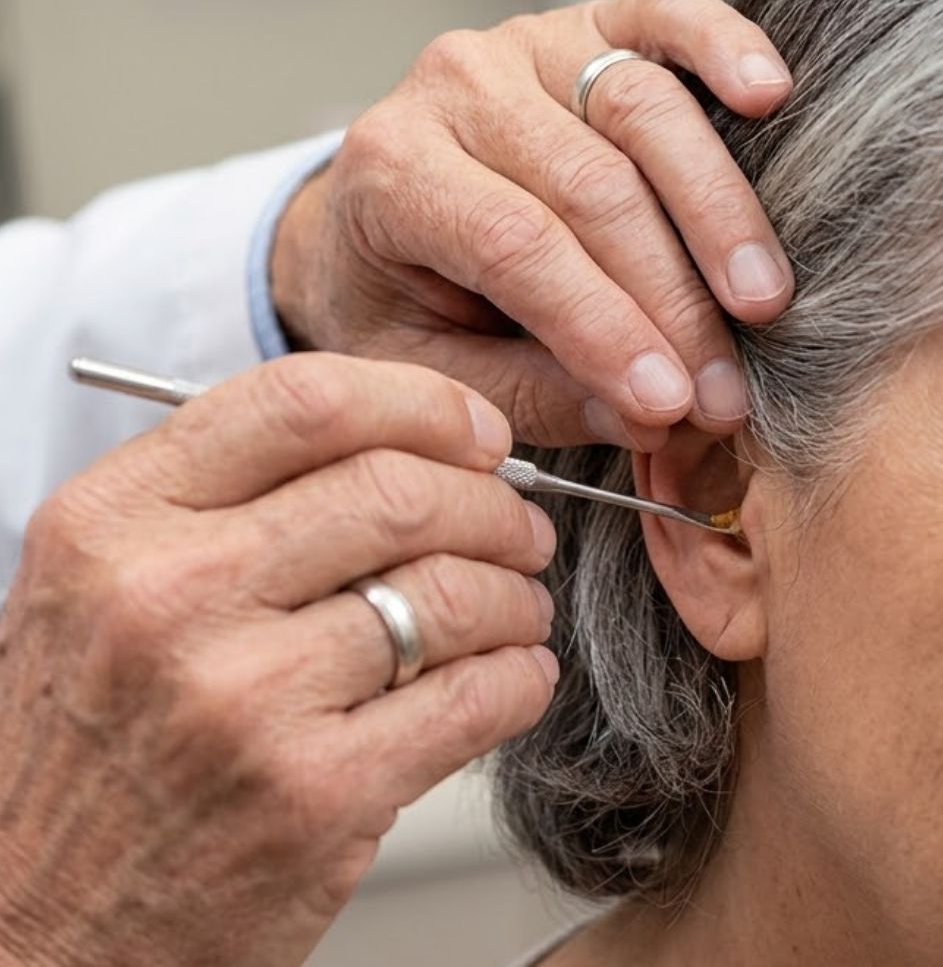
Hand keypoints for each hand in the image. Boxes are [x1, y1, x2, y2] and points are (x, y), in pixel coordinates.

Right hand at [0, 354, 555, 966]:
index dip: (422, 404)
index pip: (303, 401)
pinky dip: (521, 677)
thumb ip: (227, 501)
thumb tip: (404, 448)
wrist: (42, 924)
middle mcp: (169, 595)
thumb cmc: (89, 749)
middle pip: (397, 491)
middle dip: (493, 504)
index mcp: (114, 521)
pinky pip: (472, 697)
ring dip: (516, 593)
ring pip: (451, 591)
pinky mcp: (315, 795)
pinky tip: (516, 673)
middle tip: (519, 525)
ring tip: (519, 603)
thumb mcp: (106, 588)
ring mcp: (243, 698)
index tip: (475, 434)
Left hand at [271, 0, 793, 451]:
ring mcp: (524, 44)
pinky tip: (770, 96)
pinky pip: (661, 14)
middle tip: (724, 391)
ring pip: (641, 107)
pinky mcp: (583, 25)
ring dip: (717, 209)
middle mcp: (455, 88)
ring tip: (762, 300)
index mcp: (394, 172)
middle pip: (592, 186)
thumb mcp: (430, 368)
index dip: (602, 327)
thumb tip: (646, 416)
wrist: (366, 215)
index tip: (668, 405)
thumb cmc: (394, 298)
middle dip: (672, 299)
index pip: (515, 246)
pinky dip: (721, 44)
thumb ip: (527, 392)